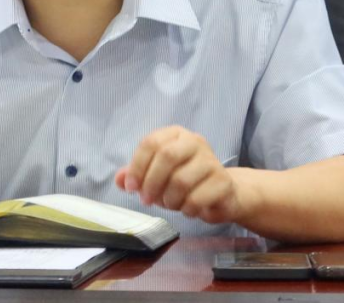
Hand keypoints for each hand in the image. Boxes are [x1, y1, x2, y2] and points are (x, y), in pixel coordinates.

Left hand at [115, 125, 239, 224]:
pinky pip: (196, 199)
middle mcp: (195, 141)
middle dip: (151, 182)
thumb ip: (136, 175)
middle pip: (167, 156)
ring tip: (170, 204)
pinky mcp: (223, 182)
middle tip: (146, 200)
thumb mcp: (157, 175)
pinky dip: (185, 209)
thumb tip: (120, 179)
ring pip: (181, 181)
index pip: (151, 143)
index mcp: (176, 134)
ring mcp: (212, 160)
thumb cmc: (185, 180)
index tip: (131, 188)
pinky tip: (187, 209)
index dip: (137, 166)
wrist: (221, 194)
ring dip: (169, 199)